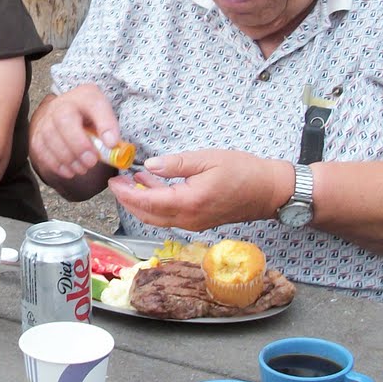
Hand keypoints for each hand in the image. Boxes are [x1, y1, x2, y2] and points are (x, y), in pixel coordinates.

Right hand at [29, 85, 122, 183]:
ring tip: (83, 168)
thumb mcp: (104, 118)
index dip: (104, 123)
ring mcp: (45, 119)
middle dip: (78, 145)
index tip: (112, 143)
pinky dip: (56, 164)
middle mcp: (61, 104)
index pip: (94, 103)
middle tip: (91, 162)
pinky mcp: (36, 135)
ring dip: (68, 158)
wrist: (65, 118)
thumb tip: (111, 144)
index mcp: (84, 96)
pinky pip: (41, 150)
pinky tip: (69, 171)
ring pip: (50, 137)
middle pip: (63, 120)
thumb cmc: (88, 119)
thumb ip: (110, 129)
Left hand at [107, 148, 287, 230]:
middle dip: (128, 200)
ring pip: (158, 217)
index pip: (147, 203)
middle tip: (116, 183)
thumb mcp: (208, 159)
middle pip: (148, 215)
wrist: (269, 191)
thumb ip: (176, 164)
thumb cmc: (243, 171)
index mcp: (189, 202)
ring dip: (142, 202)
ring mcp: (194, 223)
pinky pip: (171, 215)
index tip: (113, 183)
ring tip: (130, 181)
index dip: (126, 194)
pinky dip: (157, 203)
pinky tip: (153, 185)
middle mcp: (189, 218)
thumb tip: (149, 166)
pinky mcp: (199, 221)